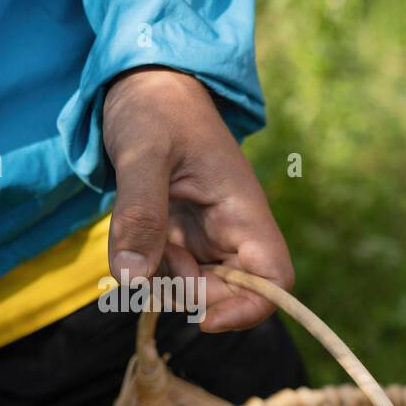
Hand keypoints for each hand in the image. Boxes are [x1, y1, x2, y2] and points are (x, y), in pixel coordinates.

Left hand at [102, 67, 292, 331]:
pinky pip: (172, 274)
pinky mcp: (186, 239)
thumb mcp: (142, 156)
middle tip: (150, 259)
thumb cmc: (155, 110)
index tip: (203, 318)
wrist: (146, 86)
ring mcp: (210, 238)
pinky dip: (150, 268)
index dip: (249, 308)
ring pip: (198, 288)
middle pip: (233, 294)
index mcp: (244, 213)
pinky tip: (137, 235)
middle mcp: (235, 233)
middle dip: (192, 293)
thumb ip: (140, 216)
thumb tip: (132, 281)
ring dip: (165, 280)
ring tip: (141, 233)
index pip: (274, 280)